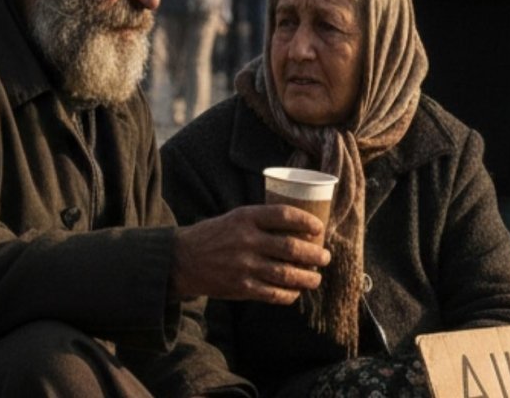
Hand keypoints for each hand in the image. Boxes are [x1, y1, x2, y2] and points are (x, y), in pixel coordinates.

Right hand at [171, 204, 330, 304]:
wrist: (183, 259)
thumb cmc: (215, 236)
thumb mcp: (235, 218)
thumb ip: (262, 221)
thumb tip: (298, 228)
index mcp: (246, 217)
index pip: (284, 215)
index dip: (306, 221)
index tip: (319, 228)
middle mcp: (246, 240)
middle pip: (291, 247)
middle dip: (314, 254)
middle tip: (325, 257)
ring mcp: (244, 265)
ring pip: (286, 274)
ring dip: (307, 278)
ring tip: (316, 278)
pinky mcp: (241, 287)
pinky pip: (273, 293)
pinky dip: (289, 294)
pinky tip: (295, 292)